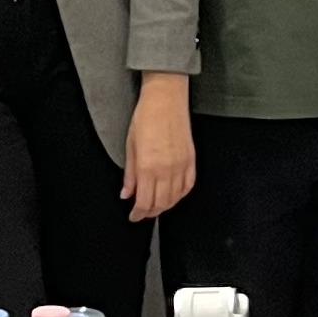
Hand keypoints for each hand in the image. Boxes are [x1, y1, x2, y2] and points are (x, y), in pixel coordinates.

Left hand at [121, 82, 196, 220]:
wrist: (166, 100)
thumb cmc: (145, 118)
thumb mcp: (130, 146)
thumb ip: (129, 174)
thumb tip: (126, 194)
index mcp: (147, 167)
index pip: (144, 202)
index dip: (138, 214)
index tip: (133, 216)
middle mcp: (166, 170)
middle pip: (160, 203)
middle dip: (150, 212)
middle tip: (143, 213)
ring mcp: (181, 166)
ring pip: (175, 198)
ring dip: (165, 206)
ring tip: (156, 206)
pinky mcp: (191, 160)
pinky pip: (188, 185)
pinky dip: (180, 195)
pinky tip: (174, 195)